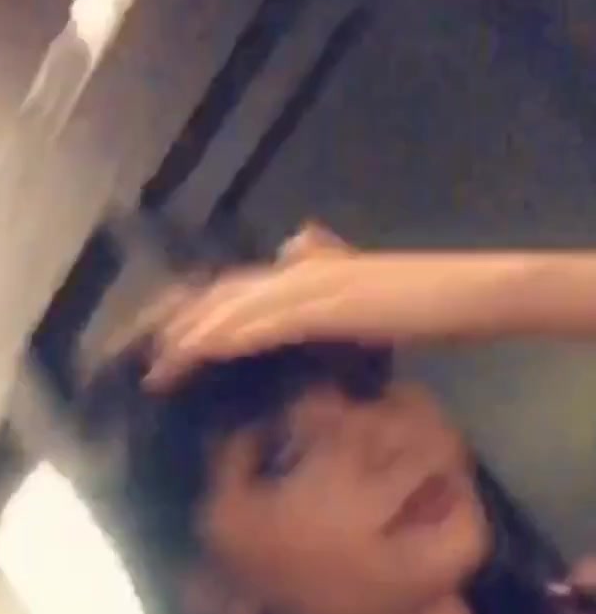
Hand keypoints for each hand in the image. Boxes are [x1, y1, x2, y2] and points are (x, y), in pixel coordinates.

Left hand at [143, 223, 520, 390]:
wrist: (471, 292)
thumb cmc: (428, 299)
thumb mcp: (367, 289)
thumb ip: (328, 269)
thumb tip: (295, 245)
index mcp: (306, 269)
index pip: (237, 291)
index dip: (196, 316)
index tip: (162, 344)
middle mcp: (300, 269)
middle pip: (222, 296)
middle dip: (178, 328)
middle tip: (142, 361)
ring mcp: (313, 284)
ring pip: (235, 310)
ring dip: (193, 339)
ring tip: (158, 369)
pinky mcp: (328, 305)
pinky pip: (266, 323)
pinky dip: (230, 338)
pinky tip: (204, 356)